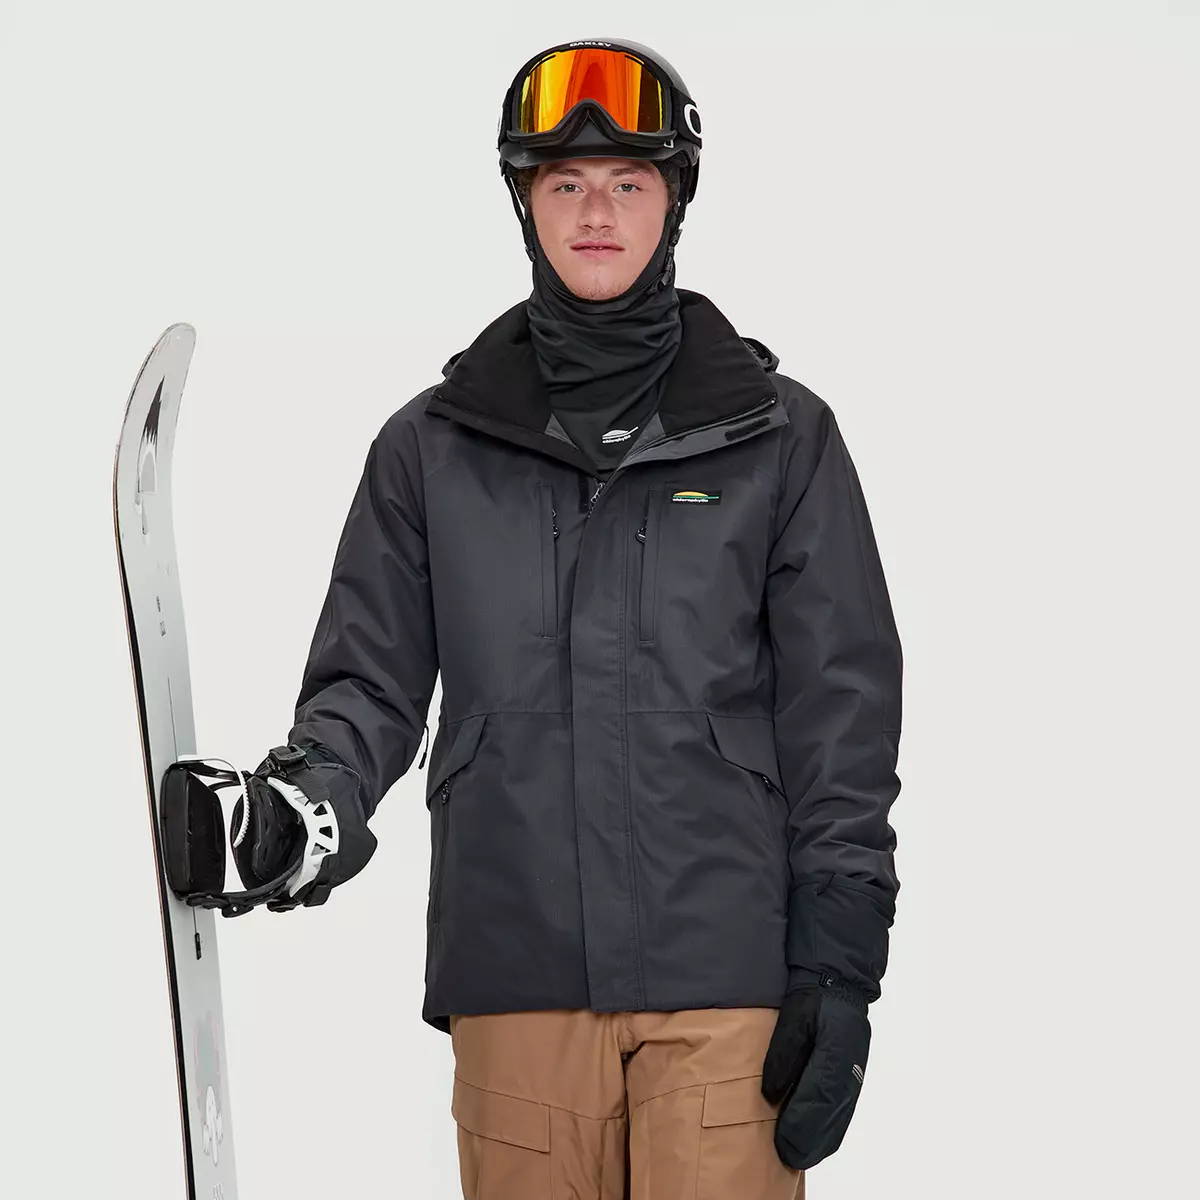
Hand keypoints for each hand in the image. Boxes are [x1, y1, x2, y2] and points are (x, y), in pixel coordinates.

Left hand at [761, 974, 870, 1169]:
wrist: (840, 985)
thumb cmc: (813, 999)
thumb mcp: (794, 1017)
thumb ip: (782, 1054)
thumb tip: (771, 1094)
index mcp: (836, 1049)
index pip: (818, 1096)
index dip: (800, 1123)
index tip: (782, 1142)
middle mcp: (849, 1068)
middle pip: (830, 1115)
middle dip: (808, 1140)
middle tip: (785, 1156)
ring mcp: (854, 1075)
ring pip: (839, 1118)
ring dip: (819, 1141)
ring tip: (796, 1156)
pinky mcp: (853, 1078)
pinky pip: (843, 1113)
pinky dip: (829, 1132)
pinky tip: (816, 1143)